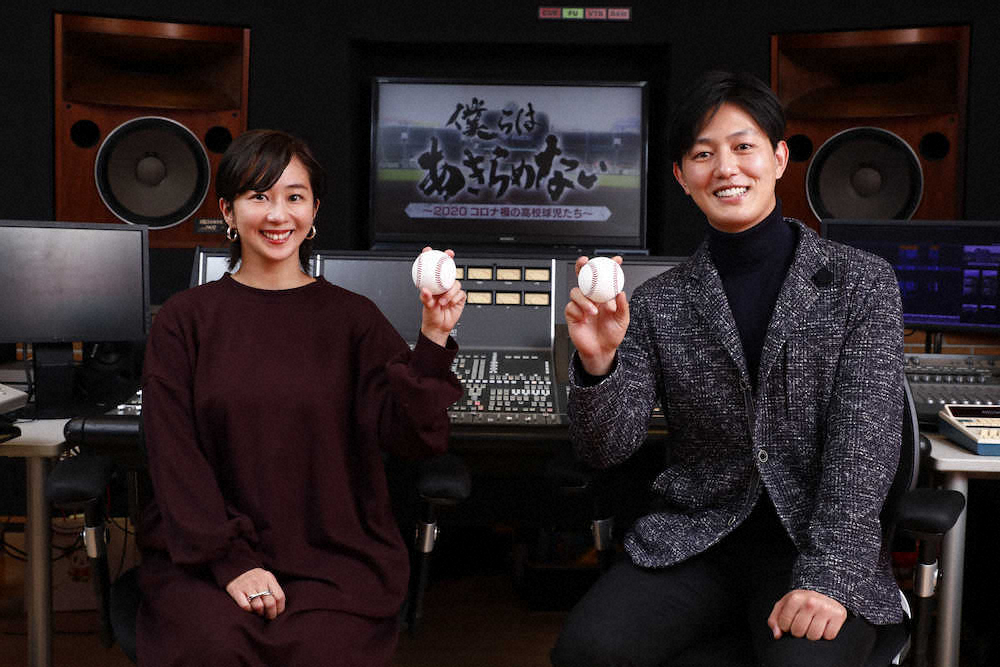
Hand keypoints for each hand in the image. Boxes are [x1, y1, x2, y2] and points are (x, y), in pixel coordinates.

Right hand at [225, 568, 285, 619]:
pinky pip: (246, 606)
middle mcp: (259, 581)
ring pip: (258, 606)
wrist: (235, 570)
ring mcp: (247, 585)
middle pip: (270, 603)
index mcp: (268, 578)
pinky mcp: (236, 590)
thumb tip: (279, 608)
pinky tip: (250, 609)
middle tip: (268, 617)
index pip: (279, 596)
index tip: (277, 613)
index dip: (280, 608)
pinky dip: (249, 610)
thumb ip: (273, 590)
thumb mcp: (266, 579)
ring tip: (259, 612)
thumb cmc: (255, 579)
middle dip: (270, 614)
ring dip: (260, 613)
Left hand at [419, 247, 466, 345]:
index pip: (433, 269)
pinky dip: (455, 298)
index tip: (428, 250)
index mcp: (434, 285)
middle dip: (449, 259)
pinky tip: (450, 303)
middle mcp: (443, 286)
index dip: (432, 258)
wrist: (440, 327)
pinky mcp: (459, 297)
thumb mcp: (426, 306)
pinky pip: (460, 294)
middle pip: (448, 269)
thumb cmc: (430, 316)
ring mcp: (452, 291)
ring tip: (443, 301)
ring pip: (455, 283)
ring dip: (450, 292)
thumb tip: (424, 290)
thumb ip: (425, 298)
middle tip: (449, 254)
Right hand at [564, 256, 628, 375]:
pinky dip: (578, 310)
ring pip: (576, 292)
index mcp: (604, 297)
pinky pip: (570, 307)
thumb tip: (620, 292)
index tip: (616, 260)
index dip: (609, 267)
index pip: (605, 278)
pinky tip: (584, 317)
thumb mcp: (622, 320)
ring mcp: (581, 305)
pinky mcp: (572, 314)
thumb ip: (622, 306)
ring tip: (593, 311)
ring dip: (584, 299)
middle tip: (585, 263)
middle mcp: (591, 298)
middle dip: (582, 267)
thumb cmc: (612, 335)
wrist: (601, 351)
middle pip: (584, 278)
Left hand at [767, 589, 846, 640]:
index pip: (784, 625)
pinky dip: (826, 634)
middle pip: (799, 632)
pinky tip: (824, 624)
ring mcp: (825, 608)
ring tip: (813, 624)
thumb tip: (777, 635)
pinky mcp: (839, 615)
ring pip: (814, 636)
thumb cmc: (801, 602)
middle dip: (799, 631)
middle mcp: (811, 602)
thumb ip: (775, 619)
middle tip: (803, 623)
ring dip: (812, 634)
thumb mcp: (784, 605)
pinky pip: (829, 636)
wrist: (825, 592)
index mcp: (795, 598)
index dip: (786, 627)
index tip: (791, 620)